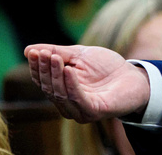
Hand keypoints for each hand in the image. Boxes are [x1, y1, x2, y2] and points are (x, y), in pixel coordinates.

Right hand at [24, 44, 150, 122]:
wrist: (134, 77)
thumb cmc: (106, 67)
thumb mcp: (79, 55)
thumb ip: (58, 52)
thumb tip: (28, 50)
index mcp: (61, 91)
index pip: (43, 81)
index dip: (37, 68)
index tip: (33, 52)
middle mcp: (67, 104)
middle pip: (49, 88)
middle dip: (45, 70)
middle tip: (43, 53)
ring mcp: (80, 110)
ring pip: (61, 95)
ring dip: (56, 75)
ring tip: (55, 58)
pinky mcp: (94, 111)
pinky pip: (79, 99)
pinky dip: (72, 85)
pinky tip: (69, 70)